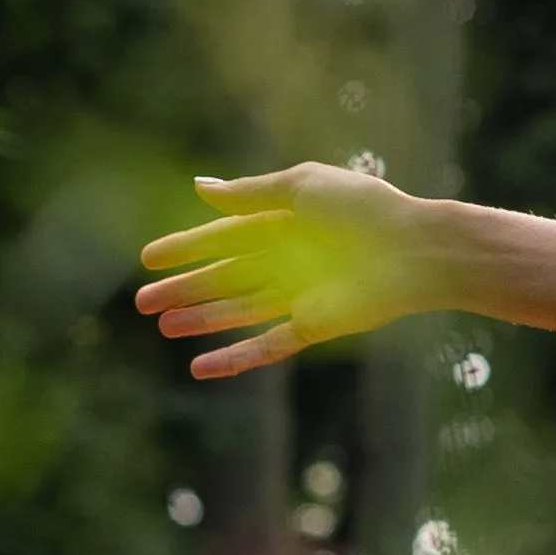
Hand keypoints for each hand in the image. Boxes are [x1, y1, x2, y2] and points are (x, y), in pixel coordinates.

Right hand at [133, 163, 454, 377]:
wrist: (414, 250)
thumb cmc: (363, 209)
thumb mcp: (302, 187)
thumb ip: (250, 194)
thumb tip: (198, 187)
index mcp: (288, 223)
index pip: (226, 237)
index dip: (187, 247)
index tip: (148, 258)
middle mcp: (292, 260)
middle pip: (226, 277)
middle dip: (185, 288)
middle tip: (141, 301)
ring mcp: (302, 295)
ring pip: (239, 311)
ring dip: (201, 319)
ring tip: (162, 325)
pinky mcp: (315, 326)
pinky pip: (266, 346)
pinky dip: (233, 359)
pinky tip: (198, 368)